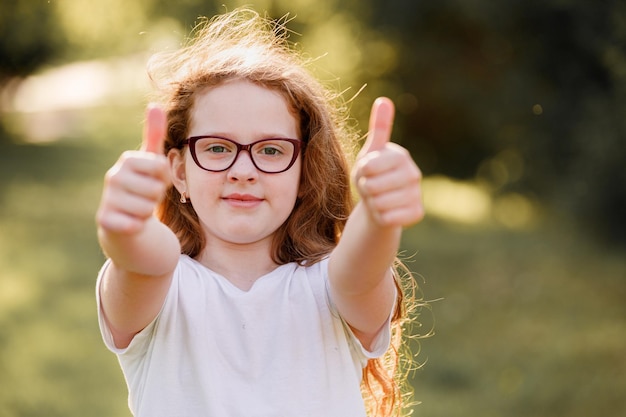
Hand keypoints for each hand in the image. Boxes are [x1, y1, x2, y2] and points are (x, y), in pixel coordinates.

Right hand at [96, 105, 169, 233]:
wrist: (125, 219)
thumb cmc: (142, 186)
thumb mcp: (150, 160)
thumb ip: (155, 134)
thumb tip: (154, 105)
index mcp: (127, 160)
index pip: (162, 167)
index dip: (165, 178)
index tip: (154, 180)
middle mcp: (113, 177)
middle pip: (156, 189)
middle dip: (157, 197)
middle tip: (146, 197)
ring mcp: (108, 198)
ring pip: (147, 209)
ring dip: (148, 213)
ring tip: (138, 209)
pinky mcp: (105, 220)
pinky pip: (134, 225)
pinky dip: (137, 226)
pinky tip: (130, 222)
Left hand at [353, 97, 423, 226]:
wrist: (380, 203)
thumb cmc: (373, 175)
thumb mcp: (371, 151)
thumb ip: (378, 129)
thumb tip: (384, 100)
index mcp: (401, 156)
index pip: (368, 167)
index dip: (361, 172)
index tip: (368, 172)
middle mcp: (414, 174)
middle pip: (372, 186)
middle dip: (366, 189)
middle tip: (373, 187)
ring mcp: (417, 195)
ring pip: (378, 204)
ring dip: (372, 204)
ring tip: (378, 198)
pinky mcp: (417, 213)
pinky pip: (387, 218)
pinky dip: (380, 217)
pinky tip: (386, 212)